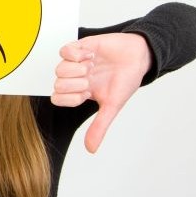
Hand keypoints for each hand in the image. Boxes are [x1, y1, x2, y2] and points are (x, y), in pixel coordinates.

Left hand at [51, 33, 151, 152]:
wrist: (139, 56)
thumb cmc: (126, 81)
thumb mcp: (113, 106)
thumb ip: (99, 126)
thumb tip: (90, 150)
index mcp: (79, 92)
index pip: (57, 98)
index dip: (70, 97)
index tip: (87, 93)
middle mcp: (74, 78)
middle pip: (57, 83)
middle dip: (74, 83)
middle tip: (90, 78)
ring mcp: (76, 62)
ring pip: (59, 68)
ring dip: (76, 69)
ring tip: (92, 66)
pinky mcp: (80, 46)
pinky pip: (64, 50)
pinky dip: (76, 54)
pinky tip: (91, 55)